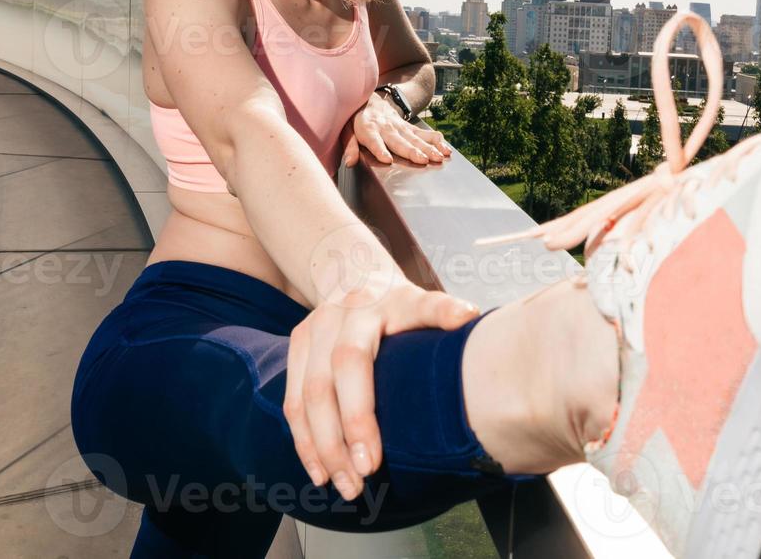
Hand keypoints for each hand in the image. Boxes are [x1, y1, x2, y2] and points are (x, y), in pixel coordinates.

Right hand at [283, 278, 478, 499]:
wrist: (356, 273)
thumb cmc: (401, 303)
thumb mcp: (423, 301)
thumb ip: (442, 310)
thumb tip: (468, 315)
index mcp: (369, 309)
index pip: (355, 361)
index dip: (360, 413)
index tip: (373, 458)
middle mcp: (336, 318)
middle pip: (325, 386)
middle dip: (339, 440)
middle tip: (360, 481)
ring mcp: (311, 332)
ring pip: (304, 399)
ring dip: (320, 449)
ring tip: (343, 486)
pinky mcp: (296, 347)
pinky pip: (292, 401)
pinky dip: (303, 441)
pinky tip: (319, 471)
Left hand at [341, 92, 452, 166]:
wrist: (368, 96)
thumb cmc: (354, 117)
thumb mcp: (346, 130)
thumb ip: (350, 146)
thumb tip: (349, 162)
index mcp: (368, 129)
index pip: (374, 141)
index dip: (380, 150)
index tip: (387, 159)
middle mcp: (386, 127)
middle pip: (399, 141)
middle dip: (411, 151)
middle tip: (423, 160)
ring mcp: (400, 126)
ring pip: (415, 138)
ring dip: (428, 148)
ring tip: (439, 157)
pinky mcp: (409, 127)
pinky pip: (424, 134)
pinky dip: (436, 141)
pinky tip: (446, 149)